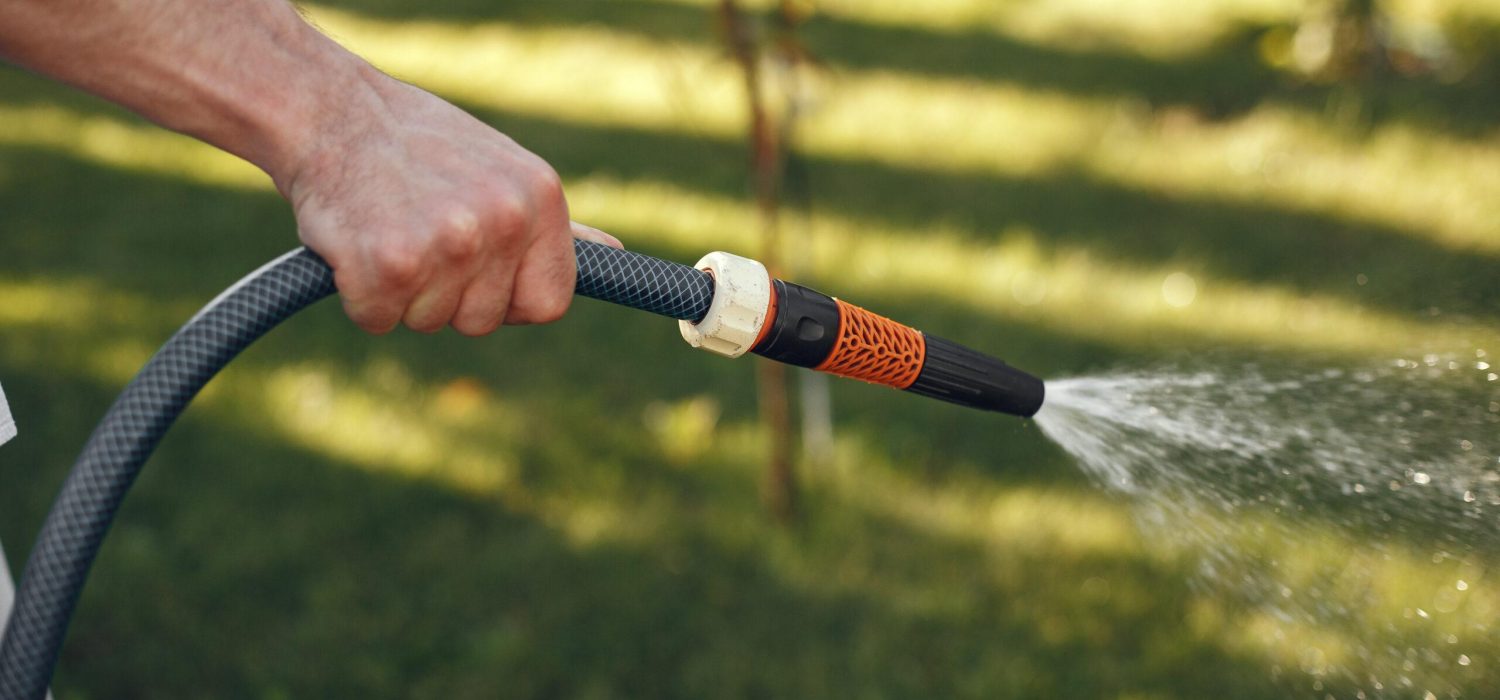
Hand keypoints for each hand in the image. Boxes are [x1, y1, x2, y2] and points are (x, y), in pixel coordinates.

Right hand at [281, 76, 619, 335]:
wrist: (331, 111)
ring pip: (429, 322)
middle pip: (482, 321)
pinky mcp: (390, 264)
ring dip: (400, 293)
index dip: (506, 301)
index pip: (548, 303)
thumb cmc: (418, 145)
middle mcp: (503, 221)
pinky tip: (356, 244)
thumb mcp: (503, 171)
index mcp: (540, 199)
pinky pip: (378, 319)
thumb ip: (553, 226)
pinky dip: (358, 295)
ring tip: (388, 228)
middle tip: (417, 233)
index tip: (475, 275)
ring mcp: (449, 243)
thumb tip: (614, 255)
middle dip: (445, 295)